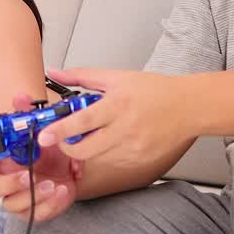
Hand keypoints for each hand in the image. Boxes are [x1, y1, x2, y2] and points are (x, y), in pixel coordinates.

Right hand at [0, 94, 83, 222]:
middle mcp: (7, 180)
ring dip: (31, 195)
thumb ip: (29, 116)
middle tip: (29, 175)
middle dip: (9, 183)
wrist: (72, 172)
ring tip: (51, 184)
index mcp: (5, 161)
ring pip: (11, 204)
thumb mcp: (45, 133)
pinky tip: (62, 190)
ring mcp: (18, 198)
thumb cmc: (51, 153)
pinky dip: (49, 204)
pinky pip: (35, 214)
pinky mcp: (34, 212)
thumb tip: (20, 96)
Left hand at [37, 68, 196, 170]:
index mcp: (118, 105)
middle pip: (85, 150)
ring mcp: (133, 149)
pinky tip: (115, 138)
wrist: (190, 107)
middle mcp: (125, 129)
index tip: (43, 136)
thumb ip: (82, 76)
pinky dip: (105, 152)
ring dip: (88, 148)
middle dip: (67, 147)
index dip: (60, 131)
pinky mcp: (140, 161)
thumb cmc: (155, 90)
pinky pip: (112, 161)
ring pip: (96, 157)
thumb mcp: (117, 77)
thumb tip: (54, 72)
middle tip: (63, 138)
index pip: (82, 122)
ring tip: (98, 130)